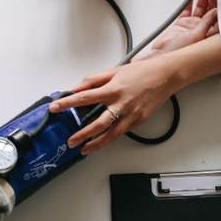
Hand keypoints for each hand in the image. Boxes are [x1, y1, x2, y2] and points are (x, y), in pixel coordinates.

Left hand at [48, 56, 178, 154]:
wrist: (165, 76)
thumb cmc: (141, 72)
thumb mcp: (114, 71)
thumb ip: (94, 80)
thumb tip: (78, 87)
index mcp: (113, 89)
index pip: (84, 97)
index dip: (67, 103)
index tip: (55, 108)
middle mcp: (121, 104)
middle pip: (97, 124)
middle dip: (82, 134)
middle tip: (70, 141)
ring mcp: (131, 115)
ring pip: (111, 135)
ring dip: (96, 144)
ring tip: (84, 149)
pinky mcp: (138, 121)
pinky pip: (121, 132)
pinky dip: (110, 138)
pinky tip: (102, 142)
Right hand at [135, 0, 218, 60]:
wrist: (161, 56)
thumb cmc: (179, 54)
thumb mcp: (196, 37)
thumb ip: (206, 23)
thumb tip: (216, 11)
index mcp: (209, 36)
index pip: (220, 18)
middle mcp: (203, 30)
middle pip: (211, 11)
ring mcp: (192, 26)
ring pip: (200, 8)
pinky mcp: (182, 24)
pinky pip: (187, 9)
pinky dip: (189, 0)